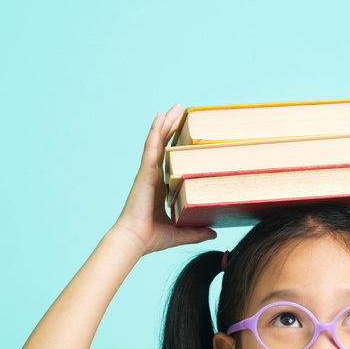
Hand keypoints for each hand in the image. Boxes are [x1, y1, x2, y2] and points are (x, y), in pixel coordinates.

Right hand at [110, 103, 216, 255]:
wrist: (134, 241)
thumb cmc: (152, 238)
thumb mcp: (181, 232)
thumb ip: (197, 232)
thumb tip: (215, 233)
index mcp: (160, 187)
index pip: (170, 160)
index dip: (176, 145)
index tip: (186, 132)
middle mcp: (154, 176)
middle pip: (164, 146)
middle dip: (172, 127)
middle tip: (180, 109)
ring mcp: (148, 172)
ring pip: (158, 142)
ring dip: (166, 123)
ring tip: (174, 107)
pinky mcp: (145, 173)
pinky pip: (151, 147)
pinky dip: (155, 131)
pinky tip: (160, 116)